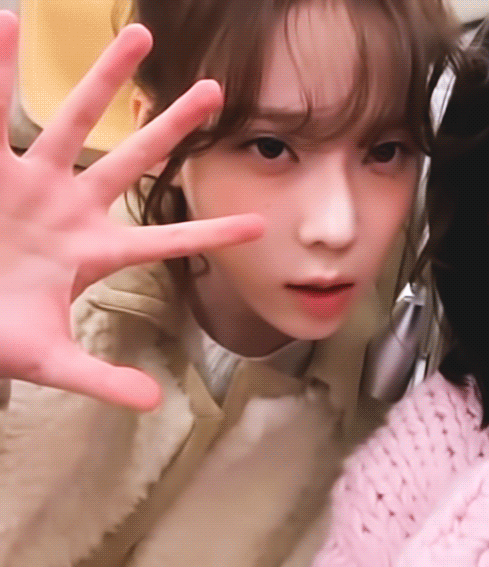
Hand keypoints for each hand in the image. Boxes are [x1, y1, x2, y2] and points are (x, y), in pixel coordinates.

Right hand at [0, 12, 263, 409]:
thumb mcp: (50, 359)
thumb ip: (100, 379)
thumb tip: (152, 404)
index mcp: (95, 253)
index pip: (166, 243)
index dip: (210, 235)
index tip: (259, 224)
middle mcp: (72, 208)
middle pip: (134, 161)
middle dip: (173, 128)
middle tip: (217, 91)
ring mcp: (31, 184)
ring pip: (73, 120)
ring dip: (105, 81)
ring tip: (139, 36)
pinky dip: (1, 72)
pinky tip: (7, 24)